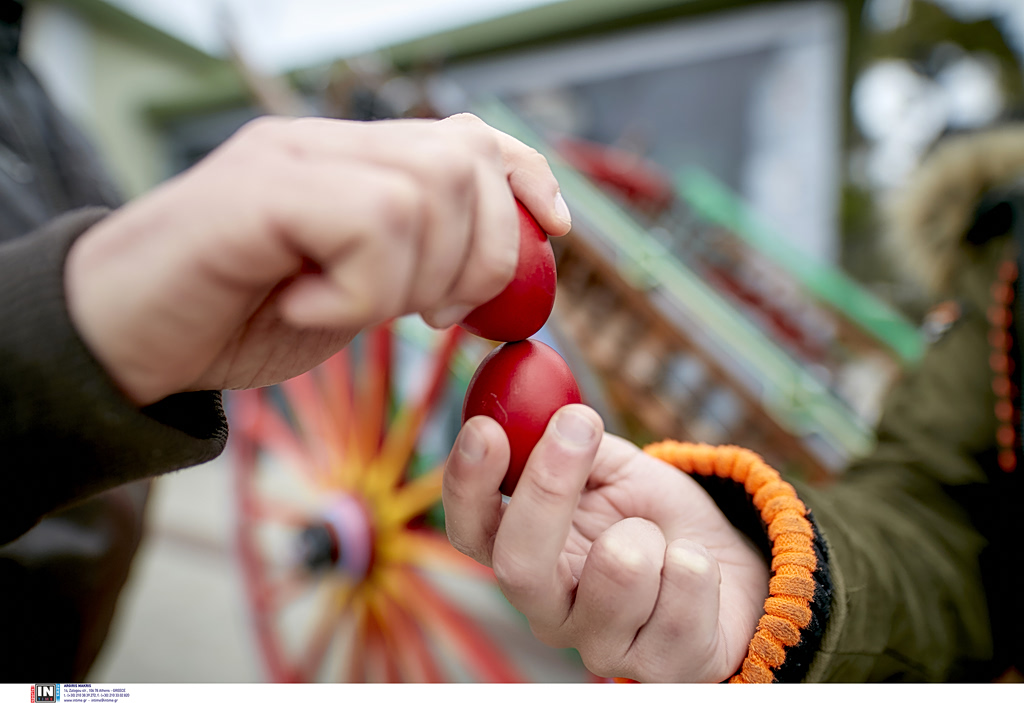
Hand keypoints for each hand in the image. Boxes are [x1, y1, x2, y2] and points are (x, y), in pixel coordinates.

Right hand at [65, 114, 570, 405]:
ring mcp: (291, 160)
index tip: (559, 232)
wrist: (120, 341)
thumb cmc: (233, 321)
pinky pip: (368, 221)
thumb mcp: (348, 297)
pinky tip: (311, 305)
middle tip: (431, 312)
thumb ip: (412, 267)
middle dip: (479, 253)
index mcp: (351, 163)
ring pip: (425, 189)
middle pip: (463, 161)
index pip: (468, 138)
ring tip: (350, 308)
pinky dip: (362, 289)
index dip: (526, 179)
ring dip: (412, 278)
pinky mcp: (258, 191)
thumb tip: (496, 274)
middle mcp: (325, 144)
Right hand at [443, 405, 769, 681]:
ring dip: (647, 530)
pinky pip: (683, 594)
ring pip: (619, 572)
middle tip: (577, 424)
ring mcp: (601, 646)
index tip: (486, 430)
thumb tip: (546, 404)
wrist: (723, 563)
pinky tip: (694, 568)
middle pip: (518, 568)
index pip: (472, 531)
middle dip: (548, 490)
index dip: (467, 484)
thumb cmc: (652, 513)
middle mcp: (549, 610)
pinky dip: (697, 561)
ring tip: (658, 534)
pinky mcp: (660, 670)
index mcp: (523, 555)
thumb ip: (572, 440)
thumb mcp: (611, 466)